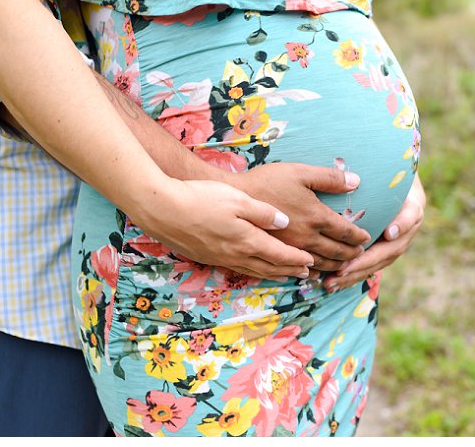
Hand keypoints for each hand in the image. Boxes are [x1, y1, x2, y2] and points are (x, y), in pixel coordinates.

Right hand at [127, 178, 314, 280]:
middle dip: (290, 270)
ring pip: (254, 271)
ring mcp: (220, 258)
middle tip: (307, 273)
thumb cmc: (200, 198)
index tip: (312, 260)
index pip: (281, 254)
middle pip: (270, 267)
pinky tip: (252, 268)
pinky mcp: (207, 257)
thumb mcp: (237, 199)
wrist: (162, 209)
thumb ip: (263, 212)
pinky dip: (253, 272)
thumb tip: (284, 222)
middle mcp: (236, 255)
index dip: (298, 259)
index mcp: (248, 241)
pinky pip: (238, 269)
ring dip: (273, 274)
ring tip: (286, 275)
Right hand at [220, 163, 372, 271]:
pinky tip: (308, 272)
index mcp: (315, 217)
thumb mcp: (298, 172)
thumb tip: (356, 181)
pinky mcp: (275, 254)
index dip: (358, 237)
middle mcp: (305, 238)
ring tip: (341, 266)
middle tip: (359, 255)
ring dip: (332, 266)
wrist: (231, 196)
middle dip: (350, 255)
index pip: (344, 232)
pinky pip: (297, 269)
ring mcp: (290, 249)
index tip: (366, 238)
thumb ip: (328, 178)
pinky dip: (309, 272)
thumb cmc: (264, 181)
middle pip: (334, 252)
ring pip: (317, 264)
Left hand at [324, 175, 425, 291]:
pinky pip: (368, 266)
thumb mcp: (388, 174)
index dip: (402, 225)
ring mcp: (396, 243)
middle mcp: (407, 230)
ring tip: (331, 283)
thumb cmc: (386, 176)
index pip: (410, 216)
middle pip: (389, 251)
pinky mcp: (382, 251)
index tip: (389, 233)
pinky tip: (331, 282)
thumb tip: (367, 190)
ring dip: (354, 275)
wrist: (392, 184)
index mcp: (413, 209)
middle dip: (364, 263)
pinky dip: (350, 275)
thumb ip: (381, 177)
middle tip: (342, 270)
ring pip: (377, 263)